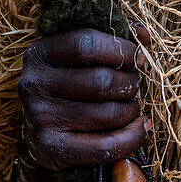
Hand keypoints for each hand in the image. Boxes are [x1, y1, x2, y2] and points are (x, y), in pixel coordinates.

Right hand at [18, 26, 149, 169]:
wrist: (39, 131)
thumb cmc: (71, 83)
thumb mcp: (81, 55)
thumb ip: (113, 39)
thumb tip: (145, 35)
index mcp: (41, 53)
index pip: (85, 44)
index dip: (121, 49)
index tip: (138, 57)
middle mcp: (35, 84)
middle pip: (101, 81)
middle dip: (128, 83)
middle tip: (132, 86)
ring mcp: (41, 117)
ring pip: (108, 113)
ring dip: (131, 110)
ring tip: (130, 106)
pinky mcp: (52, 146)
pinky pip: (105, 146)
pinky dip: (132, 137)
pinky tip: (139, 127)